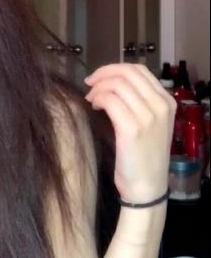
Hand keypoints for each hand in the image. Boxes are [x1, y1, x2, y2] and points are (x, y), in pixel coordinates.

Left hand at [84, 63, 176, 203]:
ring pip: (116, 84)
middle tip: (90, 84)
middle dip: (103, 74)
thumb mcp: (151, 124)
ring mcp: (148, 117)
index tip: (99, 77)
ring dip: (98, 88)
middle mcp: (160, 106)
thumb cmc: (144, 157)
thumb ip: (139, 101)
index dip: (114, 68)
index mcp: (167, 102)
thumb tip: (111, 81)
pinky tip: (93, 108)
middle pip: (127, 73)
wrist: (147, 188)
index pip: (139, 70)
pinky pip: (109, 100)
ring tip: (91, 100)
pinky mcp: (132, 129)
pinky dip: (97, 99)